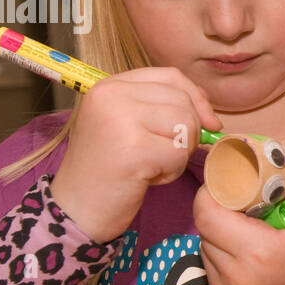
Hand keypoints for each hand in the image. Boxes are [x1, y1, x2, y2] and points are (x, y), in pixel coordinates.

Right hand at [52, 68, 221, 242]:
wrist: (77, 208)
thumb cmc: (108, 169)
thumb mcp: (128, 125)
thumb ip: (161, 108)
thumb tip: (208, 112)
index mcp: (110, 85)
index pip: (171, 76)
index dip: (196, 98)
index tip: (206, 122)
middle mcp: (112, 96)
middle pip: (183, 101)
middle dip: (189, 131)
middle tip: (164, 154)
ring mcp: (120, 120)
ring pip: (186, 126)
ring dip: (179, 153)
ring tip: (152, 165)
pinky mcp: (133, 149)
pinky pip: (178, 154)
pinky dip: (171, 172)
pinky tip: (146, 178)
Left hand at [196, 140, 284, 284]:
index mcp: (258, 251)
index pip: (207, 212)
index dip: (212, 192)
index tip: (230, 184)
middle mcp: (236, 274)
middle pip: (203, 226)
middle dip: (216, 208)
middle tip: (240, 201)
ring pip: (204, 243)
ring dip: (218, 229)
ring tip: (244, 224)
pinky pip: (209, 261)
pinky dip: (220, 249)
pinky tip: (243, 246)